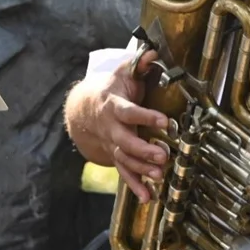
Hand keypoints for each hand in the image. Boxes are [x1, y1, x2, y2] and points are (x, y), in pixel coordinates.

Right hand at [95, 50, 168, 202]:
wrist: (84, 109)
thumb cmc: (111, 88)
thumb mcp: (123, 73)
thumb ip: (139, 64)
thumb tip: (153, 52)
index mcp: (114, 106)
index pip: (130, 112)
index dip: (146, 117)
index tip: (165, 121)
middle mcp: (111, 128)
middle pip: (125, 141)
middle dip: (144, 150)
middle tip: (163, 156)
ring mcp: (112, 144)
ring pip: (125, 159)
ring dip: (141, 170)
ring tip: (158, 177)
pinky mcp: (115, 155)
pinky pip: (124, 172)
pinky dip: (135, 186)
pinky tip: (147, 197)